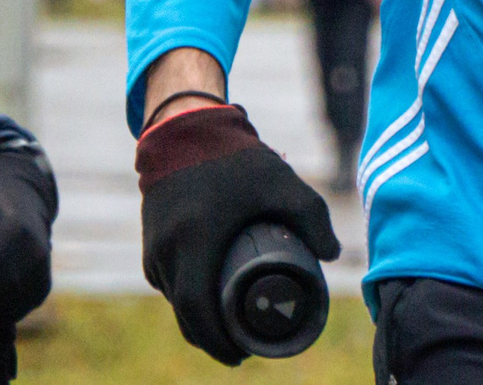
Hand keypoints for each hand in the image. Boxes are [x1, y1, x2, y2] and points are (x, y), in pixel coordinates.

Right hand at [137, 101, 339, 364]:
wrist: (185, 126)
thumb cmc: (233, 157)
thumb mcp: (280, 182)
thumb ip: (313, 216)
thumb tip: (332, 255)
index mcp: (194, 243)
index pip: (197, 312)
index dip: (217, 343)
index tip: (240, 356)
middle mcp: (167, 249)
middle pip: (183, 313)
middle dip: (210, 339)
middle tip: (238, 349)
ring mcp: (154, 243)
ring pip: (173, 297)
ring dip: (196, 318)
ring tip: (227, 326)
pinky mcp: (150, 236)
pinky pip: (164, 279)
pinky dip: (183, 296)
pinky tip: (203, 297)